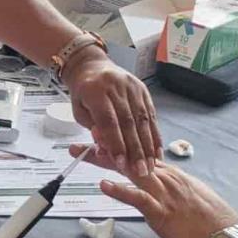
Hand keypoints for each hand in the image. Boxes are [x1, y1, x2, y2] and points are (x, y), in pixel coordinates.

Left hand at [63, 49, 161, 176]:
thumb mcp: (79, 111)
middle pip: (128, 122)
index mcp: (95, 91)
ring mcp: (132, 87)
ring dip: (148, 145)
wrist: (91, 66)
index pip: (108, 121)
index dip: (116, 144)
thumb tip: (107, 149)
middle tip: (140, 171)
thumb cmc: (83, 92)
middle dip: (135, 150)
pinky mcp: (143, 90)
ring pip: (143, 120)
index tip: (121, 164)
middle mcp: (116, 87)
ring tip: (151, 165)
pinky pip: (151, 115)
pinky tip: (157, 150)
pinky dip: (155, 135)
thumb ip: (93, 129)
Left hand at [76, 153, 237, 237]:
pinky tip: (103, 184)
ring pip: (131, 170)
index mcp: (170, 173)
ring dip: (107, 160)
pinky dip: (120, 190)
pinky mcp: (162, 212)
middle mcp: (165, 177)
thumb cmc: (210, 219)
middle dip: (105, 147)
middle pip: (130, 157)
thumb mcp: (189, 194)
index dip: (117, 144)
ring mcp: (163, 193)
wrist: (227, 237)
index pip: (138, 153)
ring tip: (85, 152)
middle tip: (79, 141)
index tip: (97, 135)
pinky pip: (138, 198)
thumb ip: (169, 185)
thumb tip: (154, 179)